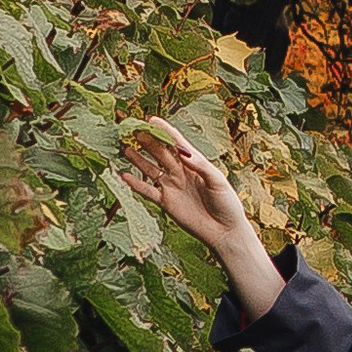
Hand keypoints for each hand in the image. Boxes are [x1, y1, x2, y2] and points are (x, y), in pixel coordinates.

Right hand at [121, 119, 284, 324]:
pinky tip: (124, 175)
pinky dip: (135, 183)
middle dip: (148, 141)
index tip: (151, 120)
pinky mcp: (166, 202)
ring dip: (139, 159)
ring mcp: (172, 187)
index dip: (164, 131)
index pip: (177, 143)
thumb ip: (201, 166)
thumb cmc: (227, 204)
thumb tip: (184, 152)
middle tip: (133, 130)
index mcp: (195, 164)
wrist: (224, 232)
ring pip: (151, 169)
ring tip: (125, 148)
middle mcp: (181, 172)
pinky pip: (148, 191)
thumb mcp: (218, 182)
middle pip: (161, 153)